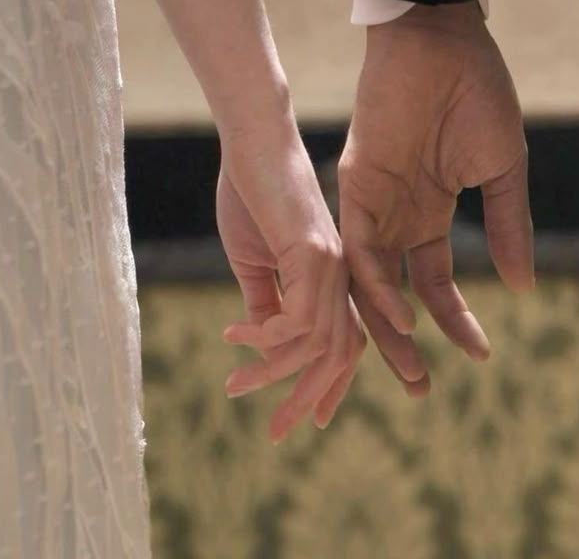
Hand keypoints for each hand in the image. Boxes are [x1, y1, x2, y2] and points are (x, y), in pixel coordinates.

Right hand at [218, 113, 364, 441]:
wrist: (252, 144)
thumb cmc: (252, 197)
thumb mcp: (254, 263)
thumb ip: (264, 304)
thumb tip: (265, 348)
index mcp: (333, 280)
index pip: (344, 345)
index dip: (331, 386)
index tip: (312, 421)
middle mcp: (343, 277)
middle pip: (341, 354)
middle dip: (311, 398)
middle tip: (278, 434)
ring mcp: (333, 264)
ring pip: (319, 343)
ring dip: (274, 372)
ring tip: (234, 385)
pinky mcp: (314, 250)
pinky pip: (298, 316)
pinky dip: (267, 336)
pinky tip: (236, 335)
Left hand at [338, 1, 532, 394]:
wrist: (441, 41)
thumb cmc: (476, 94)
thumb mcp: (502, 170)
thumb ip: (508, 226)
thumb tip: (520, 286)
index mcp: (429, 211)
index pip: (435, 280)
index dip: (454, 318)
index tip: (478, 354)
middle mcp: (395, 216)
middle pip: (394, 292)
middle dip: (407, 341)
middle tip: (420, 388)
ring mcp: (372, 203)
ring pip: (368, 279)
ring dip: (386, 327)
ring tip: (410, 371)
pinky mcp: (354, 185)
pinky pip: (357, 246)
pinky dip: (374, 283)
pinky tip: (399, 317)